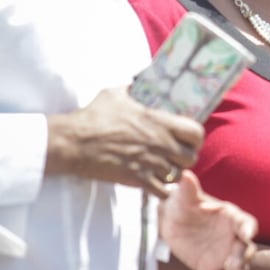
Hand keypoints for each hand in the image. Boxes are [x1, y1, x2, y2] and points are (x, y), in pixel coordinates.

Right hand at [45, 88, 201, 196]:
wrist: (74, 142)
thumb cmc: (93, 116)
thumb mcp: (115, 94)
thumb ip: (132, 87)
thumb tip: (138, 79)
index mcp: (160, 121)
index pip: (196, 132)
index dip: (195, 138)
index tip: (188, 139)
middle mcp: (160, 143)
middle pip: (191, 157)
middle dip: (185, 158)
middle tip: (176, 156)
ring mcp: (150, 163)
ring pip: (178, 175)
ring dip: (173, 174)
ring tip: (163, 169)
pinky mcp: (137, 179)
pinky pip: (162, 191)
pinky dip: (162, 190)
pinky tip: (153, 183)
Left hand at [159, 171, 257, 269]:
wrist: (170, 223)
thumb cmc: (182, 205)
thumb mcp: (183, 198)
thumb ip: (188, 190)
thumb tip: (185, 174)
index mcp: (231, 217)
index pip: (245, 223)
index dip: (247, 228)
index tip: (248, 234)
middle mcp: (232, 238)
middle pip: (245, 249)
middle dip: (243, 258)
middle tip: (237, 267)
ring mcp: (224, 255)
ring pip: (237, 267)